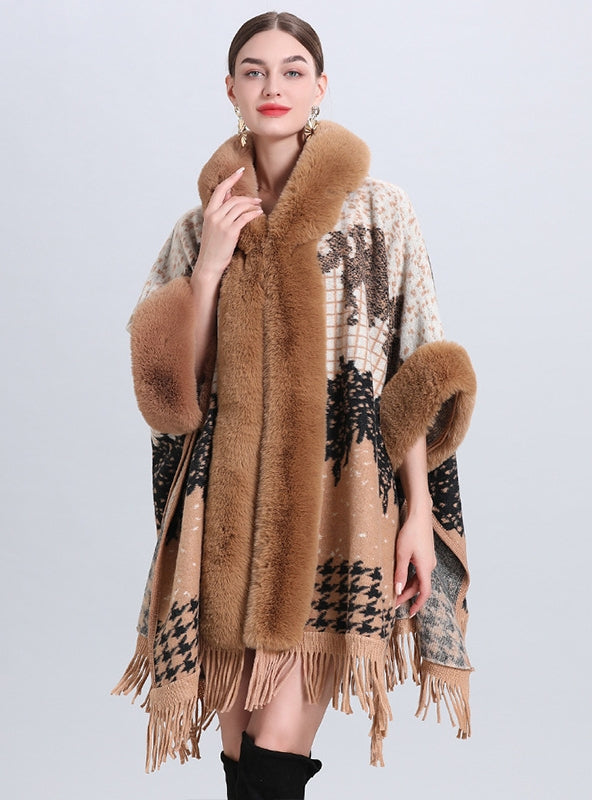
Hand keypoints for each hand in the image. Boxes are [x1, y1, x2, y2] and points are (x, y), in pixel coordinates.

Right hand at [192, 167, 262, 283]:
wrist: (209, 264)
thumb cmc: (213, 246)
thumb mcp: (213, 226)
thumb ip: (221, 210)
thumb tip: (229, 195)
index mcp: (208, 212)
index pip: (220, 190)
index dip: (231, 178)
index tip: (240, 171)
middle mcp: (214, 215)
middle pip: (233, 198)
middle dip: (247, 197)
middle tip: (257, 199)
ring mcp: (222, 223)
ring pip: (240, 206)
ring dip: (252, 205)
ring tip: (259, 208)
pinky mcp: (230, 232)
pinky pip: (244, 217)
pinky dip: (253, 214)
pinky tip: (259, 214)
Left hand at [394, 505, 435, 616]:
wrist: (420, 514)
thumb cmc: (411, 532)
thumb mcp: (402, 553)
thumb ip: (400, 573)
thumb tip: (397, 591)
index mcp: (426, 567)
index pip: (424, 592)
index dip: (417, 604)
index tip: (410, 613)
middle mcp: (430, 565)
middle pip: (420, 586)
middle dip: (407, 596)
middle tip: (394, 602)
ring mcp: (428, 559)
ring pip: (419, 578)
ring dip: (408, 587)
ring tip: (395, 592)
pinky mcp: (425, 554)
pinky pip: (419, 571)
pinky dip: (410, 577)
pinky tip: (400, 577)